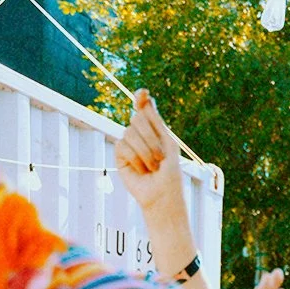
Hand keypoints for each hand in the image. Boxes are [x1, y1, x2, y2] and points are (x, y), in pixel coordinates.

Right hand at [115, 89, 182, 215]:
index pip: (144, 108)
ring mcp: (129, 143)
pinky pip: (123, 145)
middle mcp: (140, 134)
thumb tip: (144, 95)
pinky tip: (142, 170)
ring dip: (146, 152)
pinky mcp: (120, 155)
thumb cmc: (169, 172)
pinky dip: (135, 159)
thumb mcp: (167, 143)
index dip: (141, 98)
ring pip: (130, 132)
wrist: (162, 195)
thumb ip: (156, 121)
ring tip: (153, 167)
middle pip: (137, 118)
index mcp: (154, 129)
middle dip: (151, 137)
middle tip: (160, 157)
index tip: (143, 93)